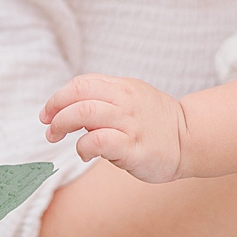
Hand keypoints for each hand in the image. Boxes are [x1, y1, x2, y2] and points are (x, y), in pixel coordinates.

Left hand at [40, 73, 186, 181]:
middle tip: (49, 128)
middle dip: (55, 111)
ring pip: (85, 114)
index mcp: (121, 87)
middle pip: (78, 95)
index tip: (47, 114)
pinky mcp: (133, 147)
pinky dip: (83, 146)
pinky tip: (84, 153)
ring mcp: (129, 123)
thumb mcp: (131, 99)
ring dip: (63, 125)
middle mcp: (124, 101)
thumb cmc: (155, 122)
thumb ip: (104, 99)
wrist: (190, 138)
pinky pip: (99, 141)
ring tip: (58, 137)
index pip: (80, 83)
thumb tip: (70, 109)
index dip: (57, 97)